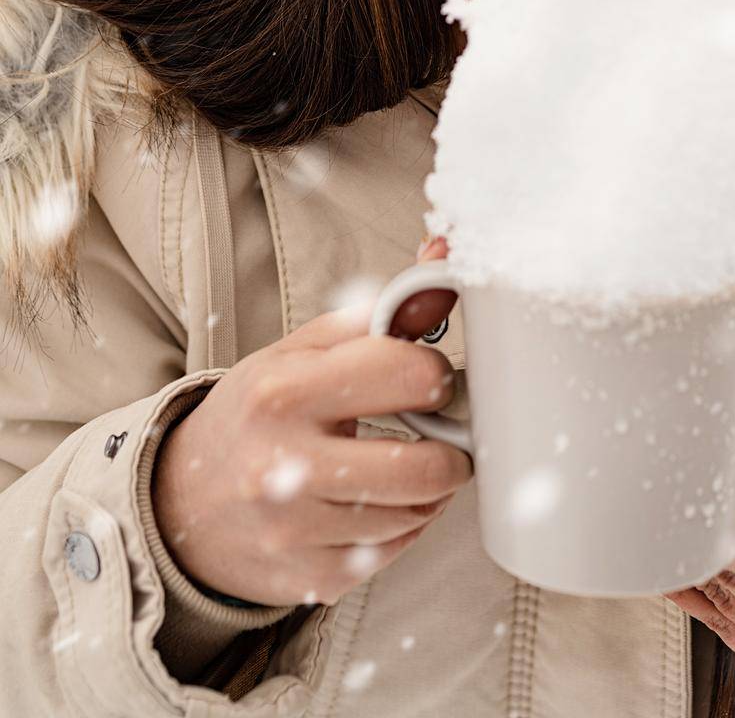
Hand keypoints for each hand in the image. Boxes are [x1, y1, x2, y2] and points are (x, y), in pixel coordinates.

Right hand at [152, 235, 470, 606]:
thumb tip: (443, 257)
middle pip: (422, 466)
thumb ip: (380, 309)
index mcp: (284, 391)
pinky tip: (381, 500)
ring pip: (416, 512)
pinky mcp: (309, 578)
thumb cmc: (258, 410)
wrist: (183, 500)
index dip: (433, 372)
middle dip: (452, 448)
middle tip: (441, 431)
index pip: (404, 373)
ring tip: (411, 462)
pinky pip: (395, 551)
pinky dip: (404, 524)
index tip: (428, 377)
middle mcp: (284, 465)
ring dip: (431, 487)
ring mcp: (295, 530)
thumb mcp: (304, 349)